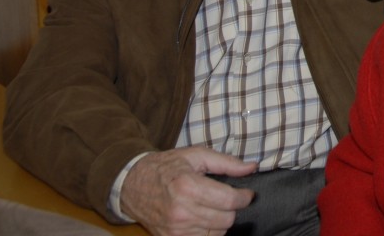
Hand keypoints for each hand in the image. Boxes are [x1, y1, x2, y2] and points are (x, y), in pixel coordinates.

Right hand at [121, 147, 256, 235]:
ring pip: (217, 232)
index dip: (245, 197)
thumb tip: (251, 168)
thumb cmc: (166, 167)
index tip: (247, 194)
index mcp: (188, 186)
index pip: (229, 201)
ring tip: (213, 206)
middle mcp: (181, 211)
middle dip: (233, 208)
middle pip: (226, 219)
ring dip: (221, 220)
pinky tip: (204, 218)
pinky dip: (209, 231)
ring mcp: (175, 228)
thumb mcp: (196, 155)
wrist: (132, 184)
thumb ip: (226, 162)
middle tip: (229, 198)